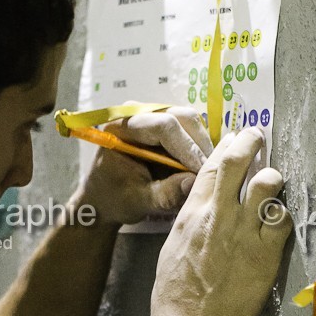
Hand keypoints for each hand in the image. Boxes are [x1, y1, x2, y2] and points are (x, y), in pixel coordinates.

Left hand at [74, 107, 210, 226]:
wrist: (105, 197)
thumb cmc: (115, 198)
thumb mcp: (139, 202)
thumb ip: (164, 194)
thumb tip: (193, 182)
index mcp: (122, 127)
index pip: (163, 127)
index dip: (187, 148)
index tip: (202, 172)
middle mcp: (138, 113)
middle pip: (182, 118)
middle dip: (199, 146)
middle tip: (209, 174)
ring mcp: (153, 115)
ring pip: (190, 122)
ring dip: (202, 147)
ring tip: (204, 173)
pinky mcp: (165, 122)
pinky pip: (190, 130)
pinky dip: (198, 148)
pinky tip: (199, 168)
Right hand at [150, 127, 291, 315]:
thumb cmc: (174, 295)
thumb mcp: (172, 247)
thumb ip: (190, 221)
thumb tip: (205, 208)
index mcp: (192, 213)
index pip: (211, 165)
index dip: (226, 146)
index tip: (235, 139)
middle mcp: (219, 215)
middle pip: (239, 162)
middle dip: (251, 142)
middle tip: (258, 138)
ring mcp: (245, 233)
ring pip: (267, 185)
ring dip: (272, 178)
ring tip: (274, 182)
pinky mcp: (266, 254)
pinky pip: (283, 221)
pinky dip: (282, 216)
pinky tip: (278, 221)